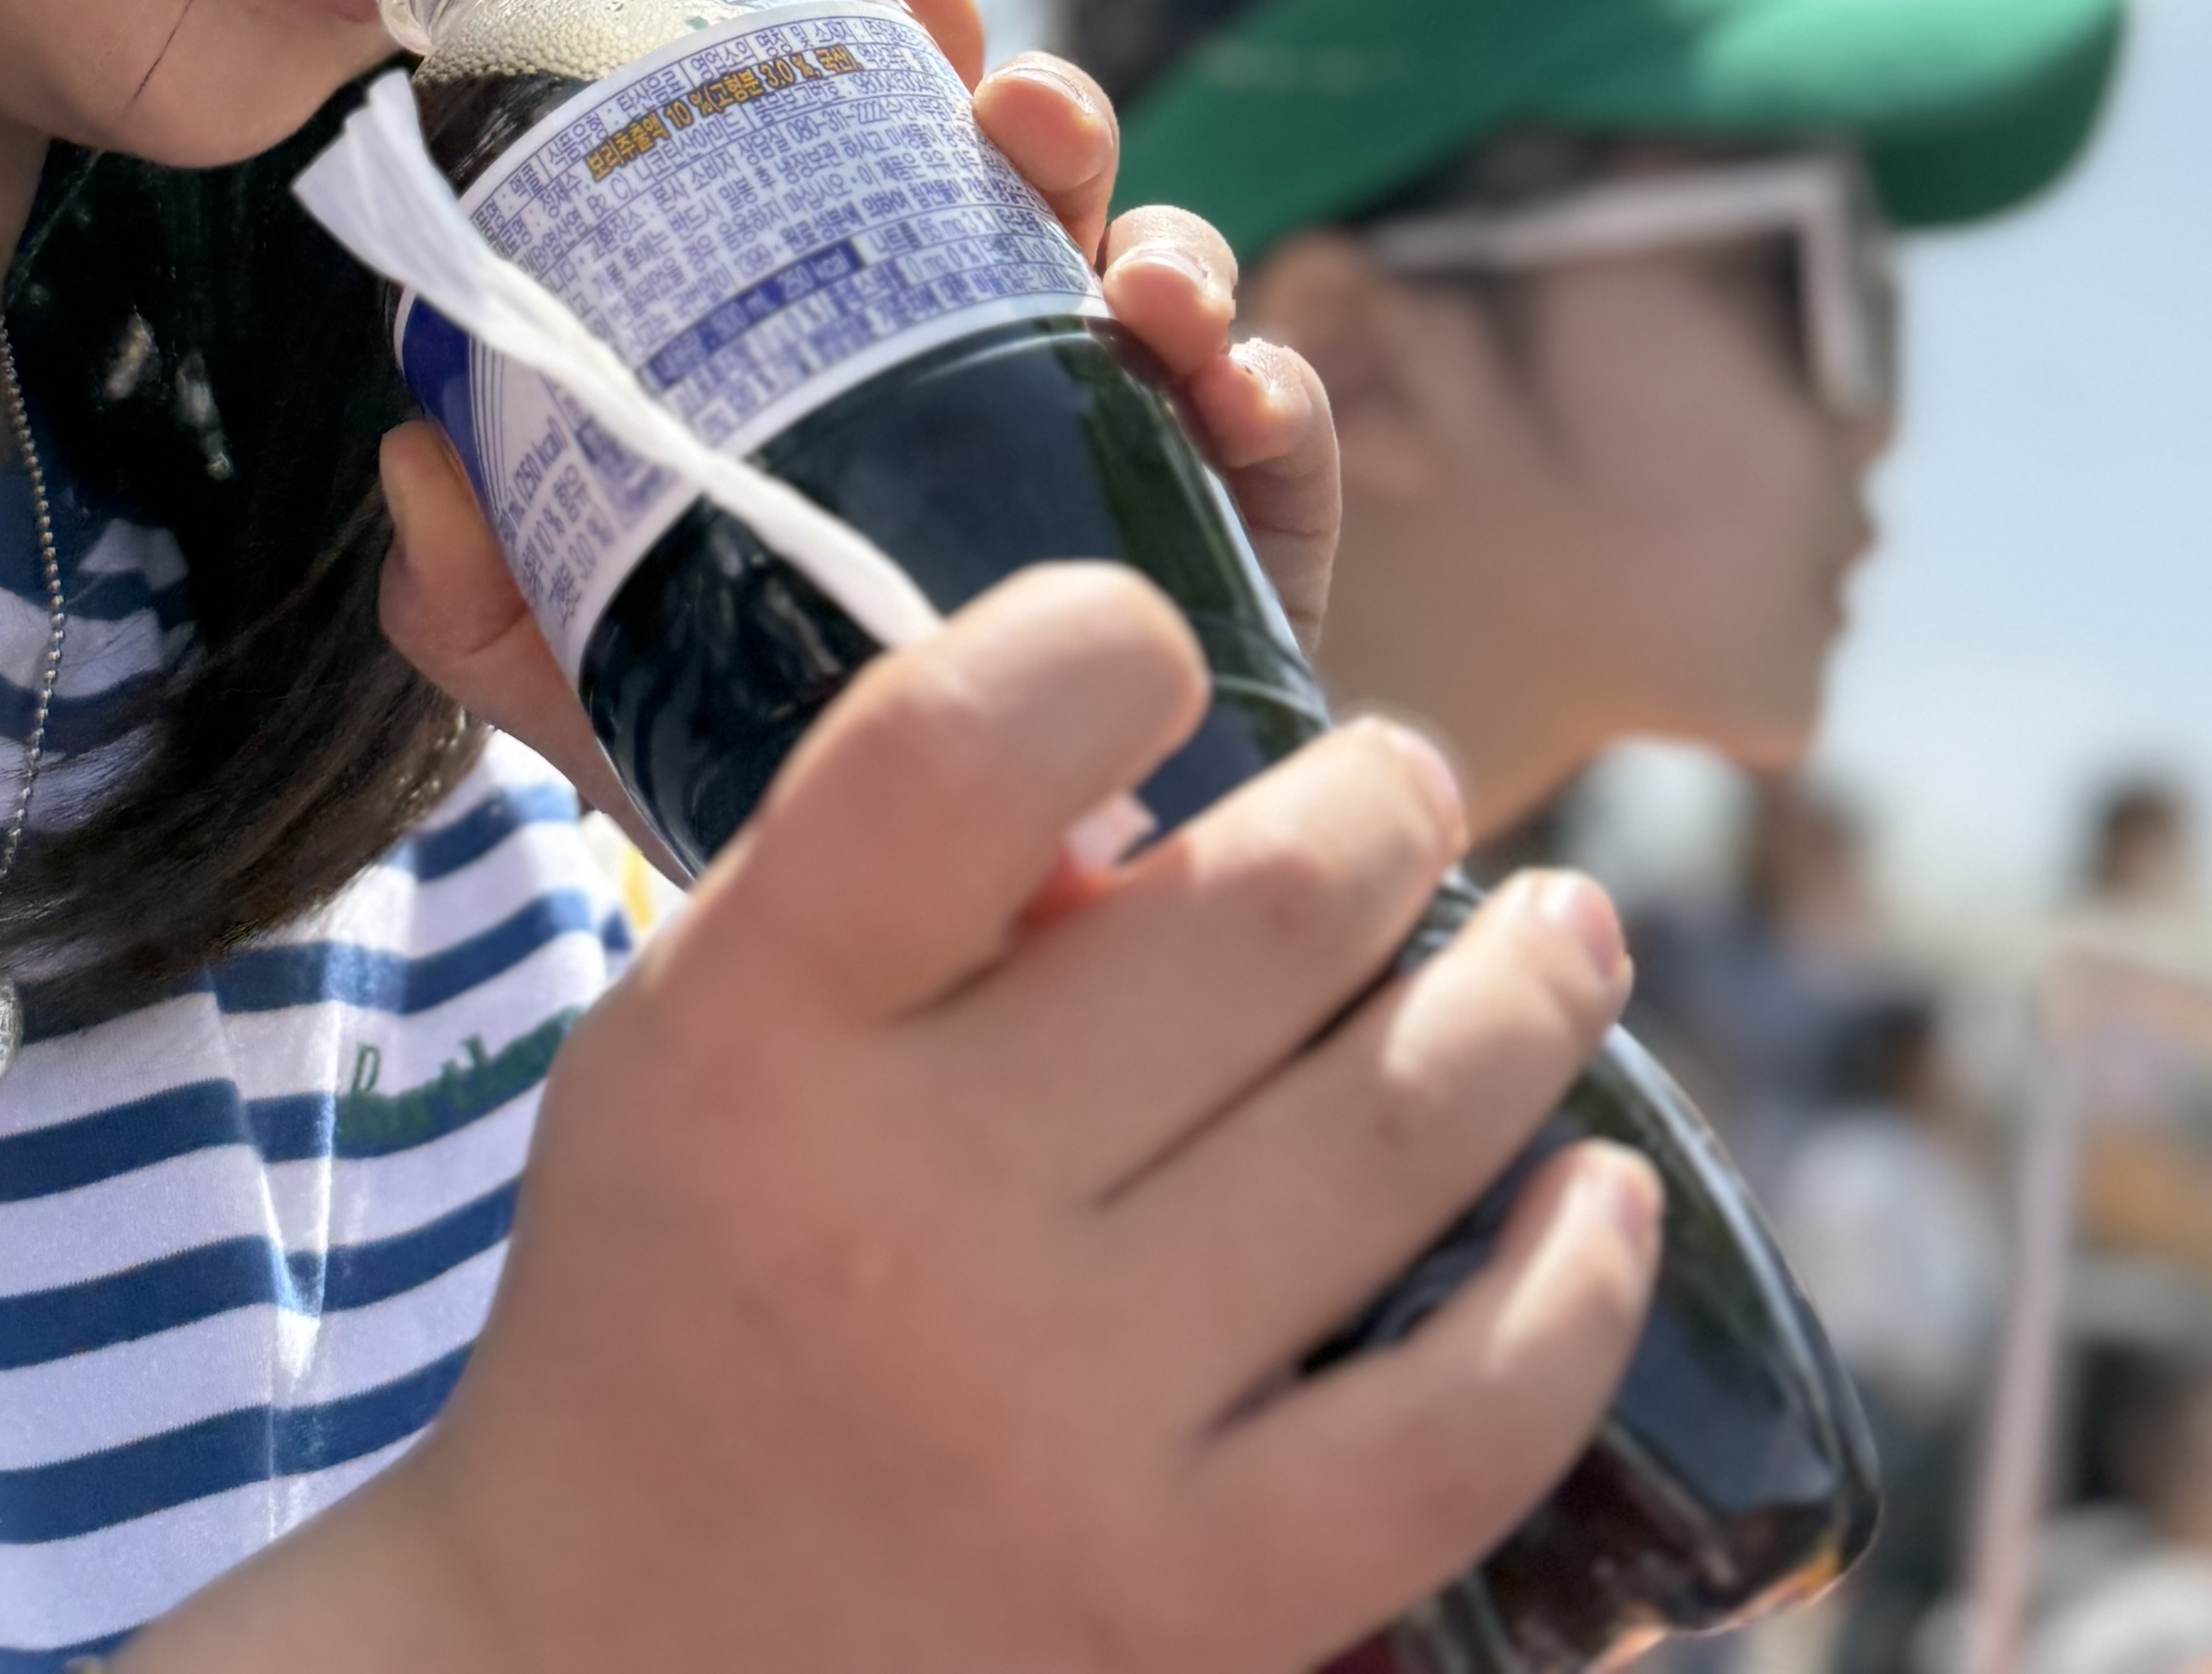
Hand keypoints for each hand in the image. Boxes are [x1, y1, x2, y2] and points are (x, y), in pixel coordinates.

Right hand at [138, 570, 1659, 1673]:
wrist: (603, 1665)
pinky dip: (1575, 1283)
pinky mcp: (1188, 1608)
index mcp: (752, 1031)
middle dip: (1381, 807)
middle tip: (1407, 782)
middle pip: (1248, 916)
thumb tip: (1171, 785)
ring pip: (1390, 1127)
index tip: (1168, 646)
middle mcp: (901, 1218)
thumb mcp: (705, 1029)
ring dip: (1523, 993)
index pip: (956, 744)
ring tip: (1567, 931)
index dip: (1101, 639)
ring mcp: (1058, 1421)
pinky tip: (1608, 1188)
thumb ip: (890, 882)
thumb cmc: (686, 1278)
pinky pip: (1462, 1419)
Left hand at [375, 0, 1341, 817]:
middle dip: (1042, 108)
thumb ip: (485, 589)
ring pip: (1172, 277)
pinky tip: (1230, 391)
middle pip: (1038, 189)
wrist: (934, 956)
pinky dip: (1267, 391)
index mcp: (866, 342)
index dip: (894, 62)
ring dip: (1168, 237)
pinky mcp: (1238, 548)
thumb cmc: (769, 767)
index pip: (880, 168)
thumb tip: (410, 451)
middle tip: (1009, 105)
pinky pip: (1277, 439)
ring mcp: (1131, 440)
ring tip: (1140, 279)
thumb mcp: (596, 677)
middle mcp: (1005, 358)